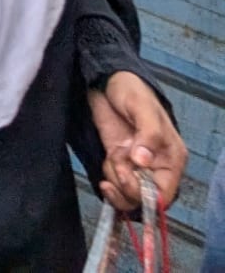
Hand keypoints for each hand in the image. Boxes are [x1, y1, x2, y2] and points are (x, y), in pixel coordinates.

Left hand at [89, 70, 186, 214]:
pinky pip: (115, 184)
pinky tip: (107, 161)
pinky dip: (108, 179)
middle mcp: (156, 167)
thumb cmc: (130, 89)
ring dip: (115, 178)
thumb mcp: (142, 107)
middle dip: (127, 184)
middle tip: (117, 160)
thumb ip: (148, 135)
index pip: (165, 193)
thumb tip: (143, 161)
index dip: (147, 195)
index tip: (128, 178)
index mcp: (171, 158)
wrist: (104, 79)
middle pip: (145, 198)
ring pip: (128, 194)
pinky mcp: (118, 163)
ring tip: (113, 154)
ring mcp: (136, 166)